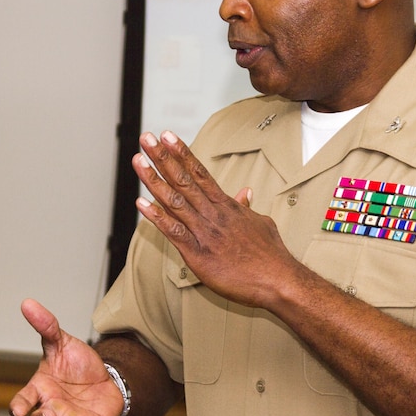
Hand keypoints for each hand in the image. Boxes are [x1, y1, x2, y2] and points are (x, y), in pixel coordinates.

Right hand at [9, 299, 124, 415]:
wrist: (108, 378)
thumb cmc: (79, 364)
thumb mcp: (63, 342)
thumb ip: (46, 326)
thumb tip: (28, 303)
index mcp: (41, 389)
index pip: (23, 400)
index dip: (19, 406)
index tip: (17, 410)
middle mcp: (51, 408)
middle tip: (50, 412)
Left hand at [132, 131, 298, 307]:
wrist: (277, 279)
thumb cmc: (270, 254)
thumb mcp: (260, 223)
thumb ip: (246, 207)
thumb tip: (246, 193)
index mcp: (226, 205)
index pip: (200, 173)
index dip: (182, 153)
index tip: (168, 136)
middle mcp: (213, 214)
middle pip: (184, 180)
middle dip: (163, 157)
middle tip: (146, 138)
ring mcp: (204, 232)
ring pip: (174, 201)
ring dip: (154, 180)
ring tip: (138, 161)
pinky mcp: (198, 254)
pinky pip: (173, 232)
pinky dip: (157, 217)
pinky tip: (141, 204)